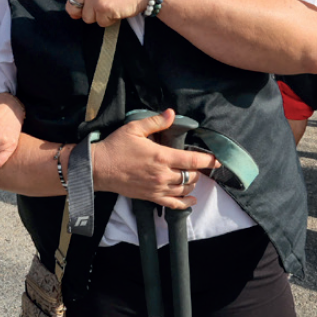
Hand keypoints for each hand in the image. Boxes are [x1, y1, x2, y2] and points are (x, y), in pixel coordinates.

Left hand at [24, 0, 148, 26]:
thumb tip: (73, 11)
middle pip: (72, 7)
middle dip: (83, 10)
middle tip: (101, 1)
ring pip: (86, 18)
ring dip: (98, 15)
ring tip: (112, 2)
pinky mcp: (103, 8)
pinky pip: (99, 23)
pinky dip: (108, 20)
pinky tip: (117, 8)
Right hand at [93, 109, 219, 209]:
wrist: (98, 168)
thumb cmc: (115, 147)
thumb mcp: (133, 129)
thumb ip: (155, 122)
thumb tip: (172, 113)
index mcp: (162, 156)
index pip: (194, 160)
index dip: (209, 160)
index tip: (218, 160)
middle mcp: (163, 174)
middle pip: (192, 176)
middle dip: (198, 171)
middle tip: (196, 165)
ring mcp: (158, 187)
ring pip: (185, 189)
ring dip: (192, 183)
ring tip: (191, 177)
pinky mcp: (151, 196)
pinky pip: (174, 204)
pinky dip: (185, 202)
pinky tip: (191, 200)